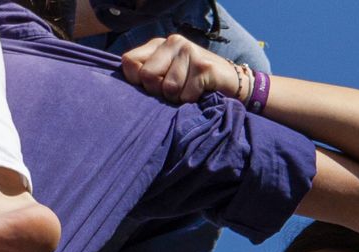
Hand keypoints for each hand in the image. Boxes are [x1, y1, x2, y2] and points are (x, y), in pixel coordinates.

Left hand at [120, 34, 238, 104]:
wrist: (230, 83)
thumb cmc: (193, 84)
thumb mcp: (166, 76)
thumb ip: (147, 75)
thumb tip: (128, 87)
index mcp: (158, 44)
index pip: (129, 62)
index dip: (136, 83)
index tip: (153, 88)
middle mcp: (172, 42)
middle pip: (147, 76)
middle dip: (159, 93)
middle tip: (173, 93)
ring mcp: (189, 51)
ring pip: (168, 88)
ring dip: (178, 100)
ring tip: (188, 92)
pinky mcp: (203, 66)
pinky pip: (186, 95)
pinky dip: (191, 102)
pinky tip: (199, 94)